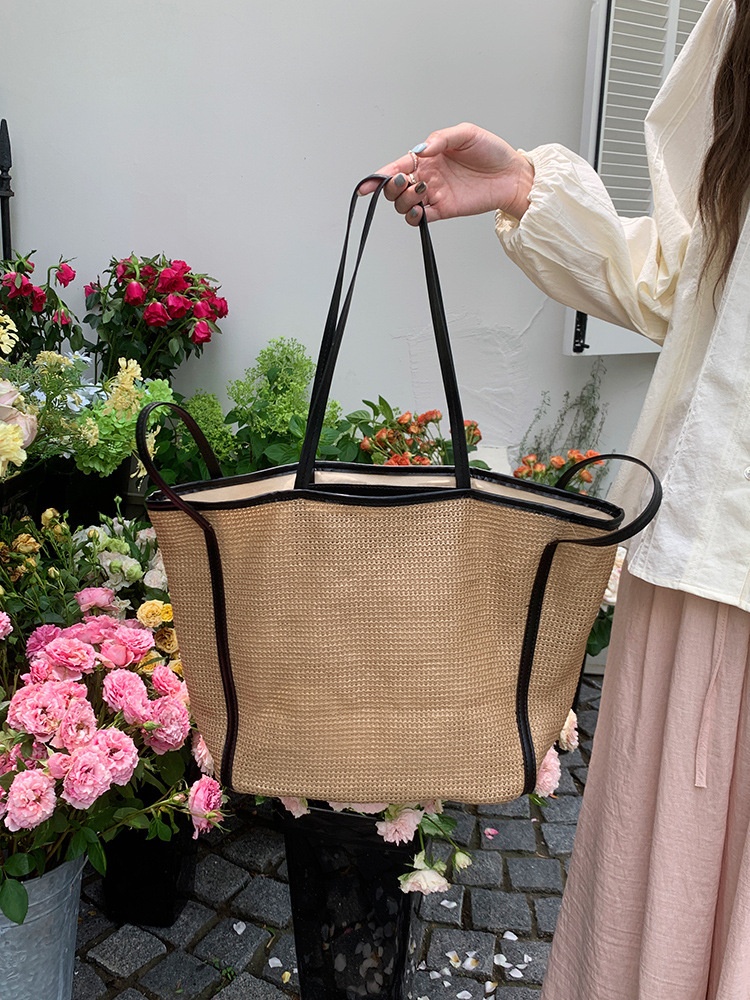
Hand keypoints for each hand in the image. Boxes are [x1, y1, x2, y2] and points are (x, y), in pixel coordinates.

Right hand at [361, 122, 533, 225]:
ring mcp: (434, 194)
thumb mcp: (466, 134)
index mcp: (427, 157)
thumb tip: (422, 150)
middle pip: (395, 188)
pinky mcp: (443, 210)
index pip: (396, 166)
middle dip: (391, 187)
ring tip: (420, 191)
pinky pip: (420, 218)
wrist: (511, 175)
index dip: (379, 176)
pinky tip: (419, 210)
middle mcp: (427, 176)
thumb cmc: (491, 152)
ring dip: (404, 200)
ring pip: (404, 204)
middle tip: (405, 182)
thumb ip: (441, 139)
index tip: (367, 184)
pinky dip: (414, 217)